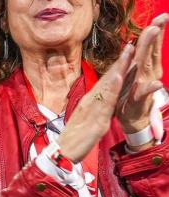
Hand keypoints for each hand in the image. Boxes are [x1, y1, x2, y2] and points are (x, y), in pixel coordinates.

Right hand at [57, 44, 134, 161]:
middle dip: (120, 62)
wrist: (63, 152)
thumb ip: (96, 110)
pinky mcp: (96, 117)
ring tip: (128, 53)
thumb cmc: (76, 138)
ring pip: (108, 85)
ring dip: (118, 68)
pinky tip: (117, 77)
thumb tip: (102, 102)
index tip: (127, 53)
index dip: (117, 67)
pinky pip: (105, 101)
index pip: (106, 82)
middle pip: (108, 78)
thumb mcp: (89, 121)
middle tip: (131, 44)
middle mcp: (91, 101)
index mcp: (91, 102)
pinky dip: (112, 88)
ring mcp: (92, 108)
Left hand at [117, 13, 166, 133]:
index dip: (155, 30)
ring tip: (155, 34)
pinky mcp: (138, 98)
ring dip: (151, 50)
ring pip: (147, 65)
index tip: (163, 15)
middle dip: (155, 34)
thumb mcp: (136, 73)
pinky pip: (144, 92)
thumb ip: (140, 58)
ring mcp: (143, 84)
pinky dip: (150, 88)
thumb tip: (142, 42)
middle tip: (160, 19)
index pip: (149, 45)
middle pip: (150, 50)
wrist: (132, 117)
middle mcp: (146, 72)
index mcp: (143, 65)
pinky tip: (156, 83)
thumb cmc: (132, 93)